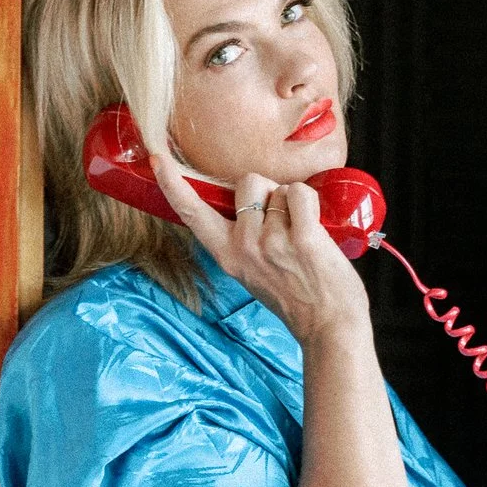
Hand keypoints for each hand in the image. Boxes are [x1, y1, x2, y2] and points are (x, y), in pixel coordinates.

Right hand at [156, 164, 371, 346]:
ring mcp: (270, 242)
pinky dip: (311, 203)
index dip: (172, 184)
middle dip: (269, 191)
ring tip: (302, 236)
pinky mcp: (301, 238)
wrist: (329, 328)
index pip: (192, 213)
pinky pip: (301, 193)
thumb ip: (243, 240)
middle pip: (248, 182)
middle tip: (284, 224)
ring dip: (293, 203)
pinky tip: (315, 231)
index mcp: (227, 255)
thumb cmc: (296, 298)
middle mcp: (243, 246)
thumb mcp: (252, 273)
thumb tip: (252, 201)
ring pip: (279, 188)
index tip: (156, 158)